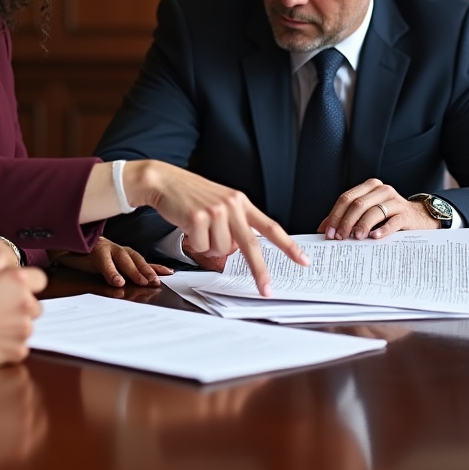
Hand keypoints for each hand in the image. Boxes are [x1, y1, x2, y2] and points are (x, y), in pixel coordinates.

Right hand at [0, 267, 46, 367]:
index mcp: (17, 279)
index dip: (30, 285)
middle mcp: (25, 303)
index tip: (19, 291)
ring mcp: (23, 328)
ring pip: (26, 328)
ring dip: (14, 329)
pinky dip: (7, 348)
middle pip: (35, 306)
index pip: (40, 279)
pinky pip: (19, 349)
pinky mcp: (16, 351)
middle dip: (21, 309)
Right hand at [54, 236, 172, 286]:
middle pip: (135, 258)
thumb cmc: (88, 257)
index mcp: (121, 253)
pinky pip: (104, 263)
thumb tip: (140, 285)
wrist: (67, 246)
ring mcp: (105, 249)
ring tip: (142, 281)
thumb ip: (122, 272)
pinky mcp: (93, 252)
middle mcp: (116, 249)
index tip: (169, 273)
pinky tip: (117, 282)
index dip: (155, 266)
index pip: (142, 259)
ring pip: (123, 259)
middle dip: (147, 269)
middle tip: (156, 281)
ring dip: (134, 271)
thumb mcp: (108, 266)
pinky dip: (112, 272)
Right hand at [123, 160, 307, 296]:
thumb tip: (238, 250)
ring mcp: (215, 211)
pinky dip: (195, 243)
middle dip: (259, 271)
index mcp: (241, 202)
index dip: (288, 246)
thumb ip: (234, 223)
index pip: (270, 227)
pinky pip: (202, 247)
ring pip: (221, 250)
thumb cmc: (191, 195)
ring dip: (209, 247)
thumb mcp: (220, 203)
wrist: (165, 181)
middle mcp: (232, 205)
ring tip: (199, 229)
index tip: (303, 260)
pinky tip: (189, 226)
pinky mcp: (198, 217)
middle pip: (251, 245)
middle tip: (266, 288)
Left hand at [319, 179, 439, 239]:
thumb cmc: (389, 216)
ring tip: (355, 238)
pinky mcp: (406, 214)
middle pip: (357, 204)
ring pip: (373, 211)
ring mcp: (395, 201)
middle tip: (339, 237)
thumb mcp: (367, 213)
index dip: (335, 215)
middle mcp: (381, 190)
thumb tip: (323, 229)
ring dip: (362, 225)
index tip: (327, 232)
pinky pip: (392, 221)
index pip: (346, 198)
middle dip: (345, 221)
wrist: (419, 218)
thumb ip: (347, 217)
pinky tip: (374, 237)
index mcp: (368, 187)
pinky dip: (382, 230)